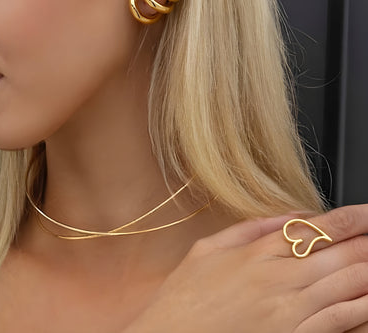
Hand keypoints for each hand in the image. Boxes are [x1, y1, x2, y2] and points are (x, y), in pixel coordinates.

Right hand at [124, 205, 367, 332]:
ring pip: (347, 288)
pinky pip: (339, 322)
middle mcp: (280, 280)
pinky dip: (362, 308)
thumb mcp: (208, 248)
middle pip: (340, 256)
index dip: (348, 219)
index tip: (366, 213)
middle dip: (367, 242)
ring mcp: (291, 313)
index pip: (314, 230)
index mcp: (257, 254)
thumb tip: (288, 215)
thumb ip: (250, 228)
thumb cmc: (185, 295)